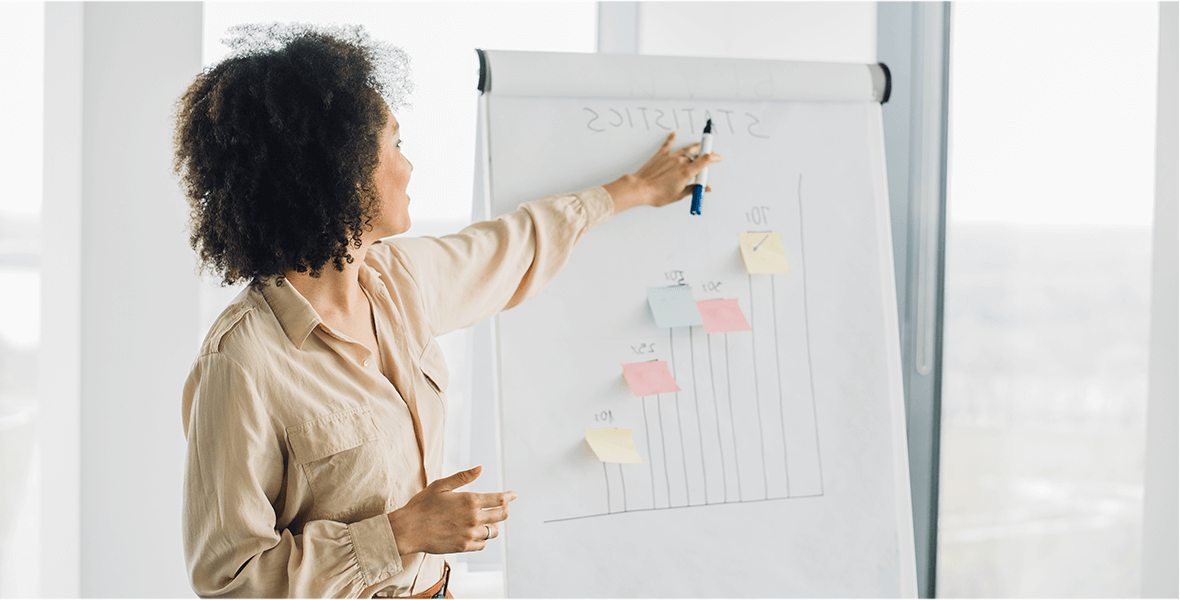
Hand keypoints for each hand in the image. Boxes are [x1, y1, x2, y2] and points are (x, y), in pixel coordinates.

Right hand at [386, 466, 515, 554]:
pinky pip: (482, 545)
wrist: (408, 530)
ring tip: (489, 521)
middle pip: (501, 516)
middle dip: (505, 510)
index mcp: (470, 501)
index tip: (514, 495)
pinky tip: (477, 534)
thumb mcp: (441, 485)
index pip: (499, 499)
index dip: (509, 496)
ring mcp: (470, 535)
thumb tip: (481, 467)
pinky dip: (483, 539)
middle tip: (504, 507)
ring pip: (493, 532)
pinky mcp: (463, 547)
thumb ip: (463, 477)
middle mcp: (474, 518)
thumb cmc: (422, 505)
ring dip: (493, 526)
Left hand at [602, 131, 722, 213]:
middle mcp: (680, 161)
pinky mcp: (660, 156)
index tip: (719, 158)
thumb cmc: (657, 194)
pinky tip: (674, 134)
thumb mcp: (679, 195)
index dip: (714, 158)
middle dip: (702, 159)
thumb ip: (694, 189)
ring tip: (698, 146)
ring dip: (693, 149)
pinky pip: (668, 145)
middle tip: (707, 159)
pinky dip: (671, 139)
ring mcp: (670, 157)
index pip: (706, 160)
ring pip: (685, 150)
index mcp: (687, 172)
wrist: (640, 188)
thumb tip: (705, 189)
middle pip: (696, 157)